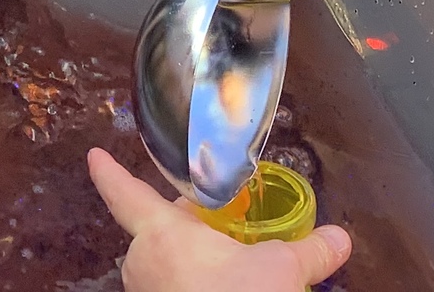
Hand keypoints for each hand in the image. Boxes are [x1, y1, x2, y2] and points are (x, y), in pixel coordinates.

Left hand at [87, 149, 350, 291]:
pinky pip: (168, 289)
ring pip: (162, 265)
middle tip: (217, 226)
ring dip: (187, 262)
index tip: (92, 156)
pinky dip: (188, 285)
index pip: (124, 193)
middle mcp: (143, 262)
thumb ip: (310, 252)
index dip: (108, 173)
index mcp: (161, 233)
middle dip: (183, 228)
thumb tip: (341, 238)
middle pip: (154, 231)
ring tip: (226, 264)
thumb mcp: (281, 273)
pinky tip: (219, 288)